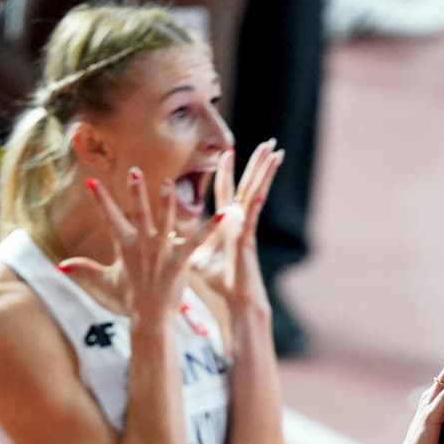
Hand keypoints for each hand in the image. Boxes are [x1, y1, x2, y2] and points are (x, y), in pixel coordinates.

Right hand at [60, 168, 224, 320]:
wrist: (150, 319)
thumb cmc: (128, 301)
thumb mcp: (104, 283)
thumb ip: (85, 269)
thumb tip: (61, 265)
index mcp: (125, 246)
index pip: (109, 218)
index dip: (100, 200)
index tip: (91, 181)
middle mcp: (143, 245)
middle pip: (138, 212)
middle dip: (136, 191)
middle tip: (134, 171)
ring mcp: (162, 252)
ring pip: (165, 220)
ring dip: (167, 201)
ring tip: (169, 182)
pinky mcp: (180, 260)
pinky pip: (197, 241)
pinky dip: (211, 228)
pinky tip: (225, 215)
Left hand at [191, 141, 283, 317]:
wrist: (235, 300)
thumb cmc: (218, 281)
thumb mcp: (195, 256)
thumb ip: (185, 242)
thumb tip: (167, 236)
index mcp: (226, 222)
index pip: (226, 190)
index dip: (227, 171)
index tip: (227, 151)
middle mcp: (238, 221)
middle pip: (247, 185)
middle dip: (257, 164)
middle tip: (268, 142)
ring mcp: (245, 228)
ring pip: (255, 193)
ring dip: (265, 173)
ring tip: (276, 152)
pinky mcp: (247, 240)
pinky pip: (253, 217)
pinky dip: (257, 203)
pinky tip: (262, 189)